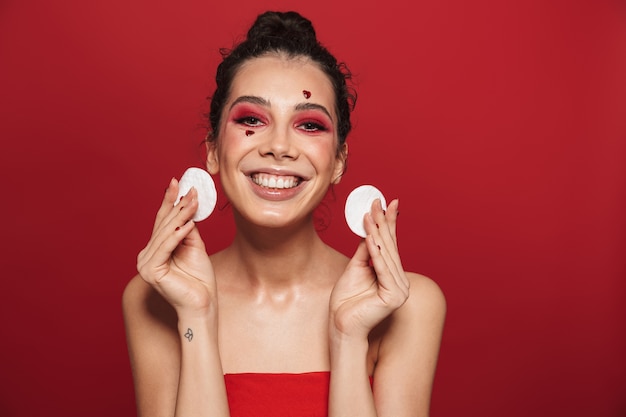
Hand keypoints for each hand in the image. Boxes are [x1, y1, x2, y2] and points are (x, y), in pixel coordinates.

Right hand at [136, 178, 216, 317]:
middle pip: (163, 225)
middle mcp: (146, 256)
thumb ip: (188, 229)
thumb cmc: (199, 280)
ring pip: (165, 234)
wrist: (202, 304)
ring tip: (193, 202)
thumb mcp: (195, 247)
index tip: (176, 182)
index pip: (162, 222)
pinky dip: (178, 234)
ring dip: (180, 216)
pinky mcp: (151, 271)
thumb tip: (187, 209)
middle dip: (178, 206)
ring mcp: (145, 265)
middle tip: (191, 189)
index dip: (169, 201)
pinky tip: (189, 224)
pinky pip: (166, 247)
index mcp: (154, 250)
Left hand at [330, 199, 409, 338]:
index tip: (385, 203)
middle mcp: (400, 281)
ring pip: (387, 256)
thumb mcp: (355, 267)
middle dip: (382, 223)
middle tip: (376, 202)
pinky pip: (383, 269)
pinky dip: (376, 253)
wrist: (341, 324)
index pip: (390, 244)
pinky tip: (371, 238)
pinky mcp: (394, 297)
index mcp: (393, 275)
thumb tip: (369, 229)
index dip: (388, 223)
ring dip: (377, 233)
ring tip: (369, 215)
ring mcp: (400, 290)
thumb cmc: (346, 300)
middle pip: (390, 247)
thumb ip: (364, 250)